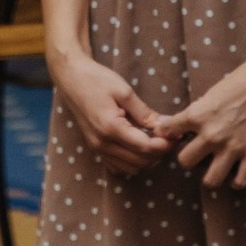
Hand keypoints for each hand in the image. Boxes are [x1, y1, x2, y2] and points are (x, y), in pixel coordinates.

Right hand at [48, 49, 173, 174]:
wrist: (71, 77)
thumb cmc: (96, 79)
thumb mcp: (124, 91)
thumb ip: (144, 112)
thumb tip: (164, 126)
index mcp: (110, 128)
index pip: (144, 147)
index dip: (163, 145)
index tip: (175, 136)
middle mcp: (102, 143)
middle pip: (139, 162)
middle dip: (158, 152)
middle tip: (168, 137)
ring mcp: (97, 148)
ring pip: (130, 168)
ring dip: (146, 159)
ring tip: (154, 140)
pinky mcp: (94, 148)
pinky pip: (117, 166)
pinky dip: (131, 162)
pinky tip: (137, 145)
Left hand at [157, 59, 245, 189]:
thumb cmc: (238, 81)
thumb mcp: (209, 94)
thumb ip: (193, 113)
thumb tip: (171, 123)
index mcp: (198, 116)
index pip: (169, 131)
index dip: (169, 134)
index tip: (174, 135)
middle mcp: (212, 135)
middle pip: (185, 162)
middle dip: (189, 158)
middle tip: (197, 154)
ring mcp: (233, 147)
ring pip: (210, 180)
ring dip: (210, 176)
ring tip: (214, 169)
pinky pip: (241, 181)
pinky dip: (236, 181)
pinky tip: (234, 175)